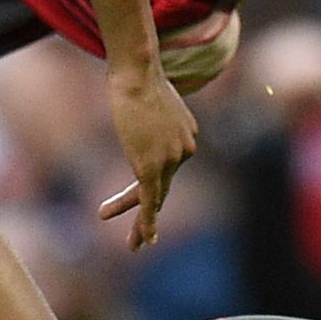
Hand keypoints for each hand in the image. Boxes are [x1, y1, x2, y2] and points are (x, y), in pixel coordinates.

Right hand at [92, 62, 197, 249]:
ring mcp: (170, 159)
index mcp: (187, 136)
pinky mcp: (151, 166)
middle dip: (152, 214)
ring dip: (141, 222)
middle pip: (165, 187)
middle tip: (147, 239)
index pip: (166, 165)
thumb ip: (151, 113)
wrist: (137, 73)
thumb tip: (142, 109)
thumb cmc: (137, 76)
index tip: (132, 179)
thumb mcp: (150, 97)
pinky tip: (144, 239)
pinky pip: (150, 199)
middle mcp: (185, 151)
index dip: (148, 179)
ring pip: (154, 196)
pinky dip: (148, 221)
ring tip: (132, 246)